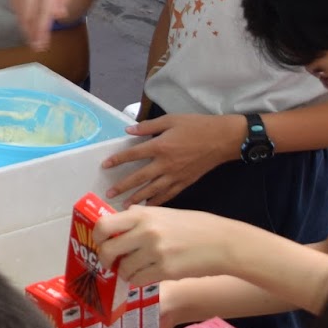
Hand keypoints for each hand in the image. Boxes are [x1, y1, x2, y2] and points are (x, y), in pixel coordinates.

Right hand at [9, 0, 80, 50]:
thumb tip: (58, 15)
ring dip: (23, 25)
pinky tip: (23, 20)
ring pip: (19, 8)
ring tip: (29, 37)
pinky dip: (18, 12)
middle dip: (31, 33)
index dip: (41, 32)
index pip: (44, 13)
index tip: (41, 45)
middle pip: (29, 14)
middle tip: (35, 46)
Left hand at [94, 206, 241, 286]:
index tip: (100, 243)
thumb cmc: (194, 226)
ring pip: (124, 269)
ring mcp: (155, 252)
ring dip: (125, 273)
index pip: (104, 225)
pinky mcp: (166, 270)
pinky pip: (139, 280)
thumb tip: (119, 222)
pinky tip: (146, 275)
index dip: (97, 237)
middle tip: (110, 263)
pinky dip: (138, 280)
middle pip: (108, 250)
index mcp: (143, 215)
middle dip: (105, 260)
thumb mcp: (164, 214)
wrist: (224, 242)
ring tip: (134, 269)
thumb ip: (140, 218)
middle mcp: (146, 232)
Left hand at [102, 113, 242, 204]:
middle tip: (108, 194)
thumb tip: (128, 130)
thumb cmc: (196, 126)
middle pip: (139, 177)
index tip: (105, 166)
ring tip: (124, 206)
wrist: (223, 139)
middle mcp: (165, 164)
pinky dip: (158, 202)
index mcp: (160, 147)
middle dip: (123, 186)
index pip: (133, 155)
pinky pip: (168, 195)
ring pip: (152, 190)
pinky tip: (149, 208)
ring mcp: (176, 176)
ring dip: (137, 198)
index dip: (117, 160)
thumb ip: (148, 126)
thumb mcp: (171, 120)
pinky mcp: (185, 182)